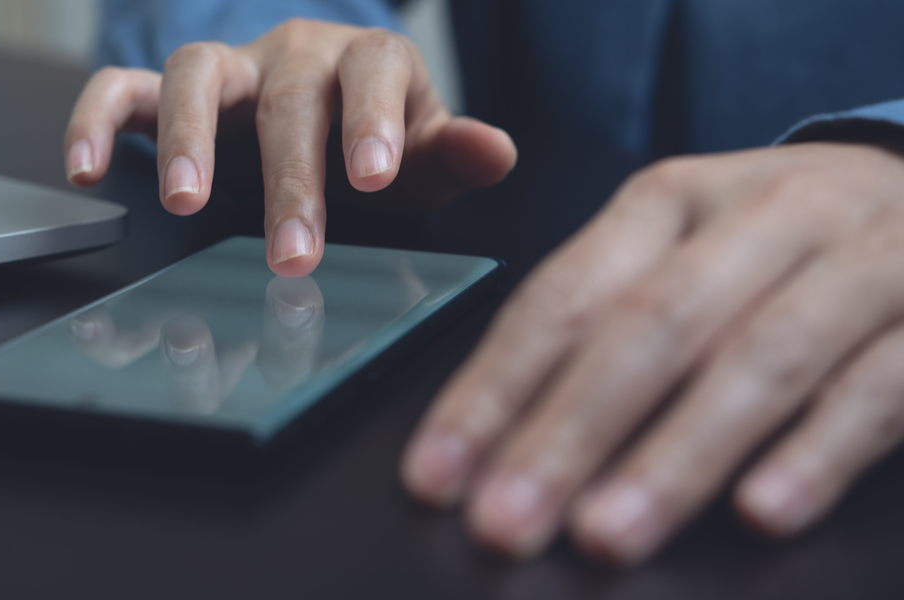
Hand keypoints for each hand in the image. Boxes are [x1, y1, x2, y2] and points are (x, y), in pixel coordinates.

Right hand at [63, 18, 516, 275]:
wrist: (320, 124)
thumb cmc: (372, 144)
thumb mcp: (420, 158)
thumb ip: (452, 154)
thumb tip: (497, 151)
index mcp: (365, 62)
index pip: (372, 71)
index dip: (371, 117)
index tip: (374, 175)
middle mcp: (294, 55)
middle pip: (286, 96)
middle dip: (289, 178)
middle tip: (292, 253)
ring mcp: (230, 69)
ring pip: (196, 74)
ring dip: (188, 139)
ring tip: (186, 205)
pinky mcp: (170, 91)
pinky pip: (124, 87)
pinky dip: (96, 117)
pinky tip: (84, 167)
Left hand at [400, 142, 903, 563]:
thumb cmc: (774, 247)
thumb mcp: (682, 254)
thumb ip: (603, 327)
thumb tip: (497, 442)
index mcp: (668, 202)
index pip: (562, 298)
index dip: (493, 391)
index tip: (437, 475)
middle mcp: (757, 218)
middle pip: (646, 329)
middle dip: (564, 435)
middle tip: (504, 521)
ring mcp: (855, 261)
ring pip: (756, 360)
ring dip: (672, 457)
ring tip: (604, 534)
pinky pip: (876, 388)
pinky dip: (815, 452)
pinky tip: (760, 511)